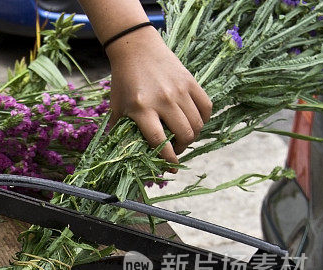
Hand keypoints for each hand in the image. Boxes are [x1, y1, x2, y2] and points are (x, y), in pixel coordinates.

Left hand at [106, 27, 211, 166]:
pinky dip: (203, 120)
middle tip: (174, 149)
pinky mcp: (191, 81)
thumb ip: (120, 131)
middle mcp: (163, 100)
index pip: (159, 141)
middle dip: (180, 149)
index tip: (170, 168)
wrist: (136, 48)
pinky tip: (194, 122)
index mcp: (141, 109)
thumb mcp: (117, 107)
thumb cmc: (123, 81)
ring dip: (192, 136)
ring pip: (197, 124)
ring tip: (182, 137)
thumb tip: (127, 156)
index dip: (167, 159)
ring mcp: (179, 90)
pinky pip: (206, 107)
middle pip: (183, 135)